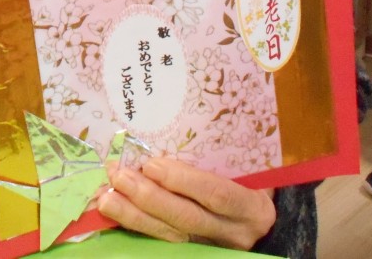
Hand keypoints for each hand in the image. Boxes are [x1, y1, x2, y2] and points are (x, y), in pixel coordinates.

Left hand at [98, 156, 275, 249]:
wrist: (264, 223)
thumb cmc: (255, 183)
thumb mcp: (250, 168)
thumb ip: (224, 155)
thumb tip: (183, 124)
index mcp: (251, 207)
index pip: (217, 194)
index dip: (184, 180)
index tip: (153, 163)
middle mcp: (233, 232)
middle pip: (186, 218)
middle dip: (149, 197)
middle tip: (119, 176)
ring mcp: (212, 246)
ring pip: (169, 235)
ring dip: (134, 215)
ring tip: (107, 197)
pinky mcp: (194, 252)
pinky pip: (162, 241)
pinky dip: (137, 225)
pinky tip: (116, 212)